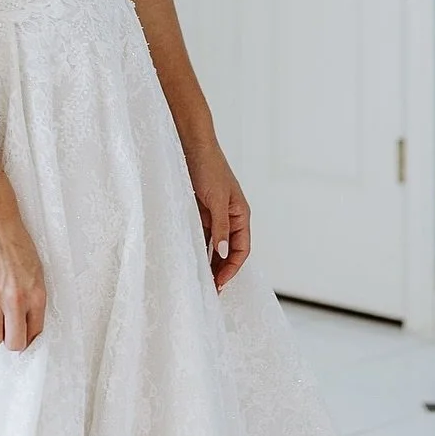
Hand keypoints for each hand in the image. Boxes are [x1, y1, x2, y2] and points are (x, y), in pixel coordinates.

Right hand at [0, 195, 47, 350]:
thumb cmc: (16, 245)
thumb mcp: (36, 272)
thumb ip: (33, 298)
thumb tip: (27, 322)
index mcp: (36, 296)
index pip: (34, 334)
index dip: (26, 337)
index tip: (19, 333)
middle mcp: (16, 301)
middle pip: (14, 343)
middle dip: (9, 340)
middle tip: (5, 329)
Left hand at [189, 142, 250, 291]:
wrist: (192, 146)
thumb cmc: (209, 169)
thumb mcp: (216, 201)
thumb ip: (221, 228)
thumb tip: (224, 254)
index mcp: (241, 214)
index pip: (242, 249)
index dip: (232, 268)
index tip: (219, 283)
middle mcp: (231, 217)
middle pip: (230, 251)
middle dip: (222, 270)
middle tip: (210, 289)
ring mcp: (216, 215)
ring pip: (216, 246)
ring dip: (210, 262)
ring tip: (201, 280)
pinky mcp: (202, 212)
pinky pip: (203, 236)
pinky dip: (199, 249)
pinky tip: (192, 260)